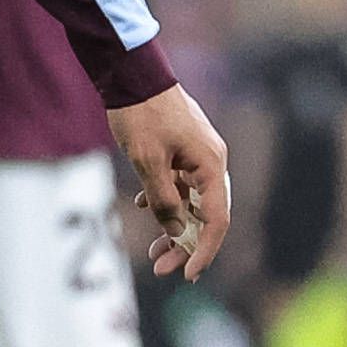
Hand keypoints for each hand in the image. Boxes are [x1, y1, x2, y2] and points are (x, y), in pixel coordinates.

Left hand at [106, 84, 232, 278]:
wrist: (130, 72)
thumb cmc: (140, 115)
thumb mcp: (148, 163)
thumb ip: (164, 200)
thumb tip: (175, 231)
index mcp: (210, 165)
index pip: (216, 220)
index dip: (203, 250)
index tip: (187, 274)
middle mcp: (211, 162)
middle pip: (205, 215)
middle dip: (184, 244)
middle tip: (160, 267)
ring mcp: (197, 155)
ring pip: (191, 201)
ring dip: (173, 226)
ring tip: (151, 249)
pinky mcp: (182, 148)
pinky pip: (180, 184)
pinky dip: (165, 200)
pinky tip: (143, 206)